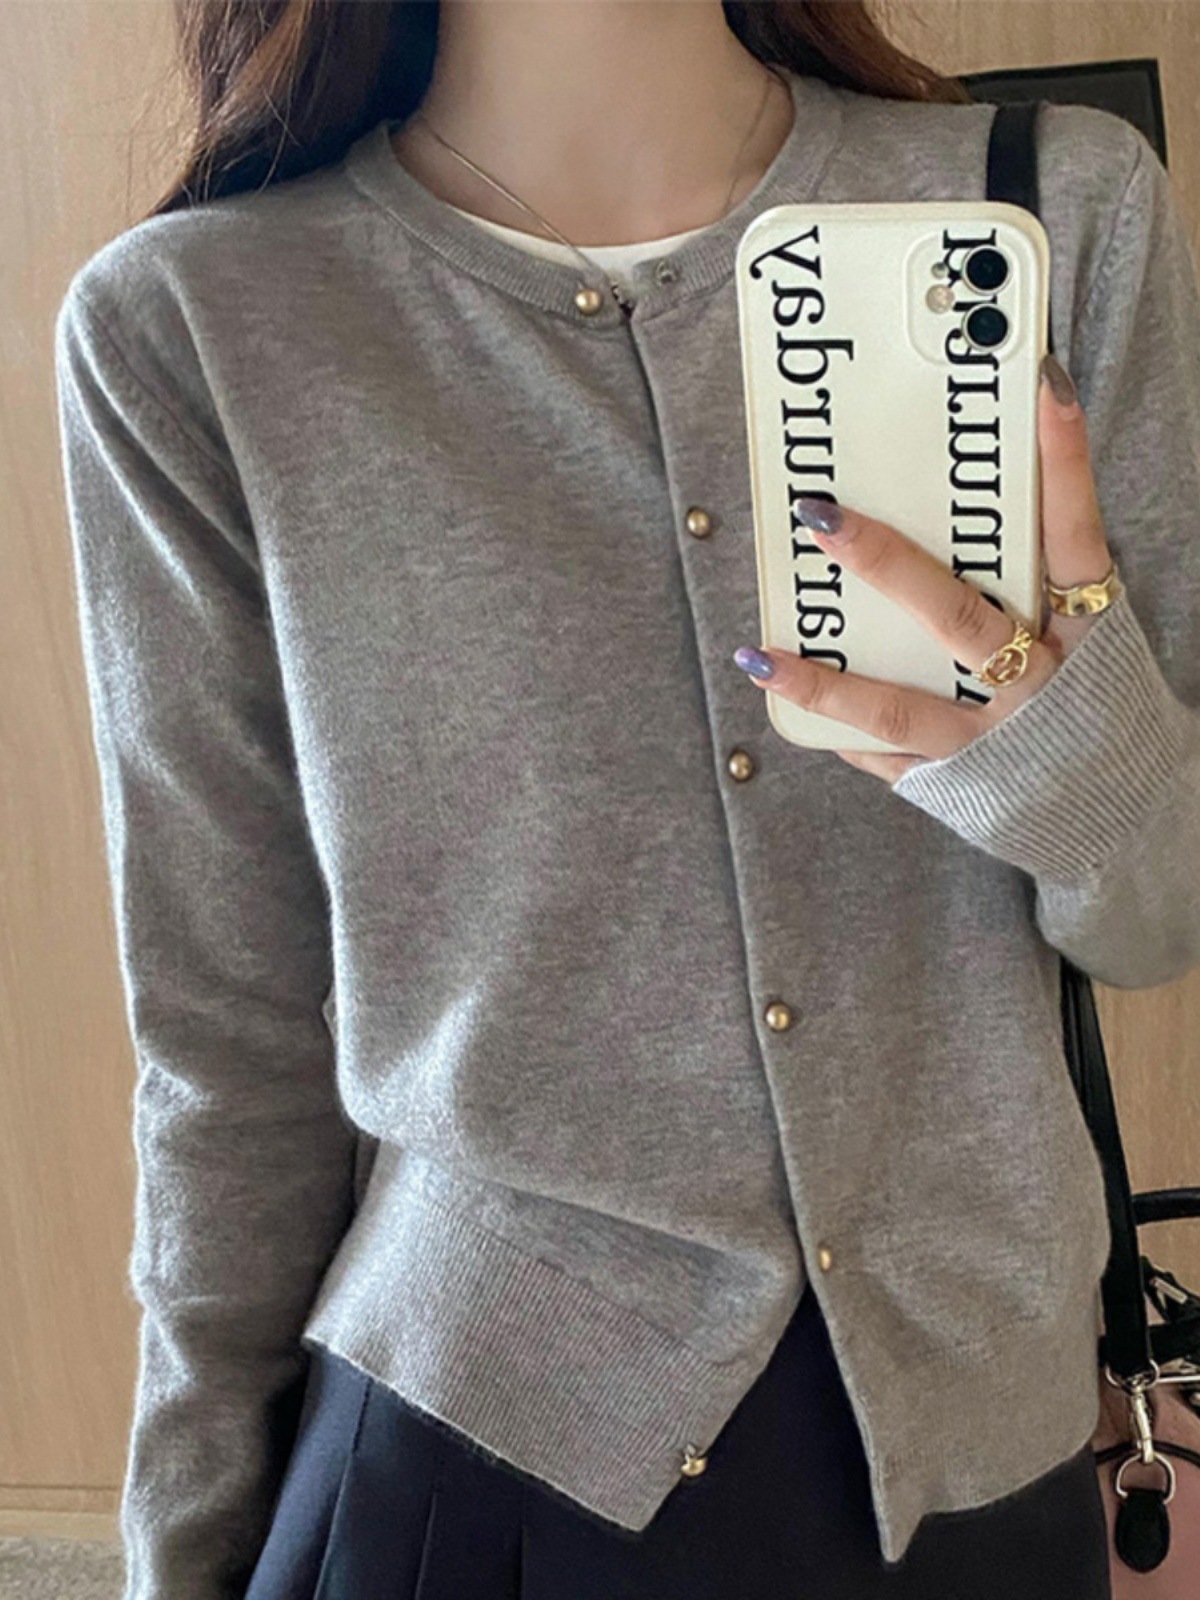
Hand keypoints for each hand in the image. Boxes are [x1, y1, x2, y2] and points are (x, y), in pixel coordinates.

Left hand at [732, 356, 1115, 782]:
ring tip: (759, 653)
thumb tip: (952, 503)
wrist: (1128, 816)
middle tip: (821, 514)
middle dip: (883, 562)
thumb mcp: (1090, 637)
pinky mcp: (960, 782)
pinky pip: (889, 754)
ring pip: (898, 704)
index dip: (1063, 459)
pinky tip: (790, 699)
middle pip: (956, 614)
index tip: (1040, 383)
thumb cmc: (1092, 705)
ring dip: (823, 681)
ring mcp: (995, 738)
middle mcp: (1041, 681)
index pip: (1076, 532)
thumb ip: (1036, 580)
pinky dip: (839, 727)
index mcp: (1087, 629)